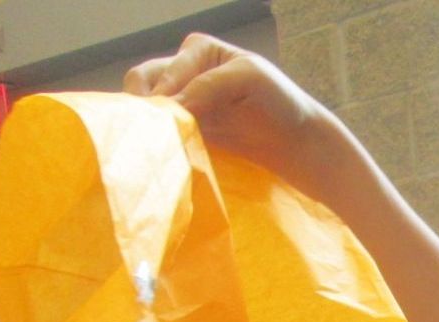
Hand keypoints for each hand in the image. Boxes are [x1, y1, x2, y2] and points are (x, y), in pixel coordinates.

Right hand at [123, 34, 344, 203]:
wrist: (295, 141)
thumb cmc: (279, 102)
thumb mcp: (249, 78)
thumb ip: (209, 85)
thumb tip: (172, 107)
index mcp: (198, 49)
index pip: (166, 71)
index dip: (164, 96)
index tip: (174, 122)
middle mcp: (184, 71)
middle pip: (143, 83)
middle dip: (145, 108)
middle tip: (154, 134)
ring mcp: (184, 102)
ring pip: (149, 110)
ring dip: (151, 127)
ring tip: (159, 146)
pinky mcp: (188, 130)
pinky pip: (164, 132)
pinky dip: (161, 142)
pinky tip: (167, 155)